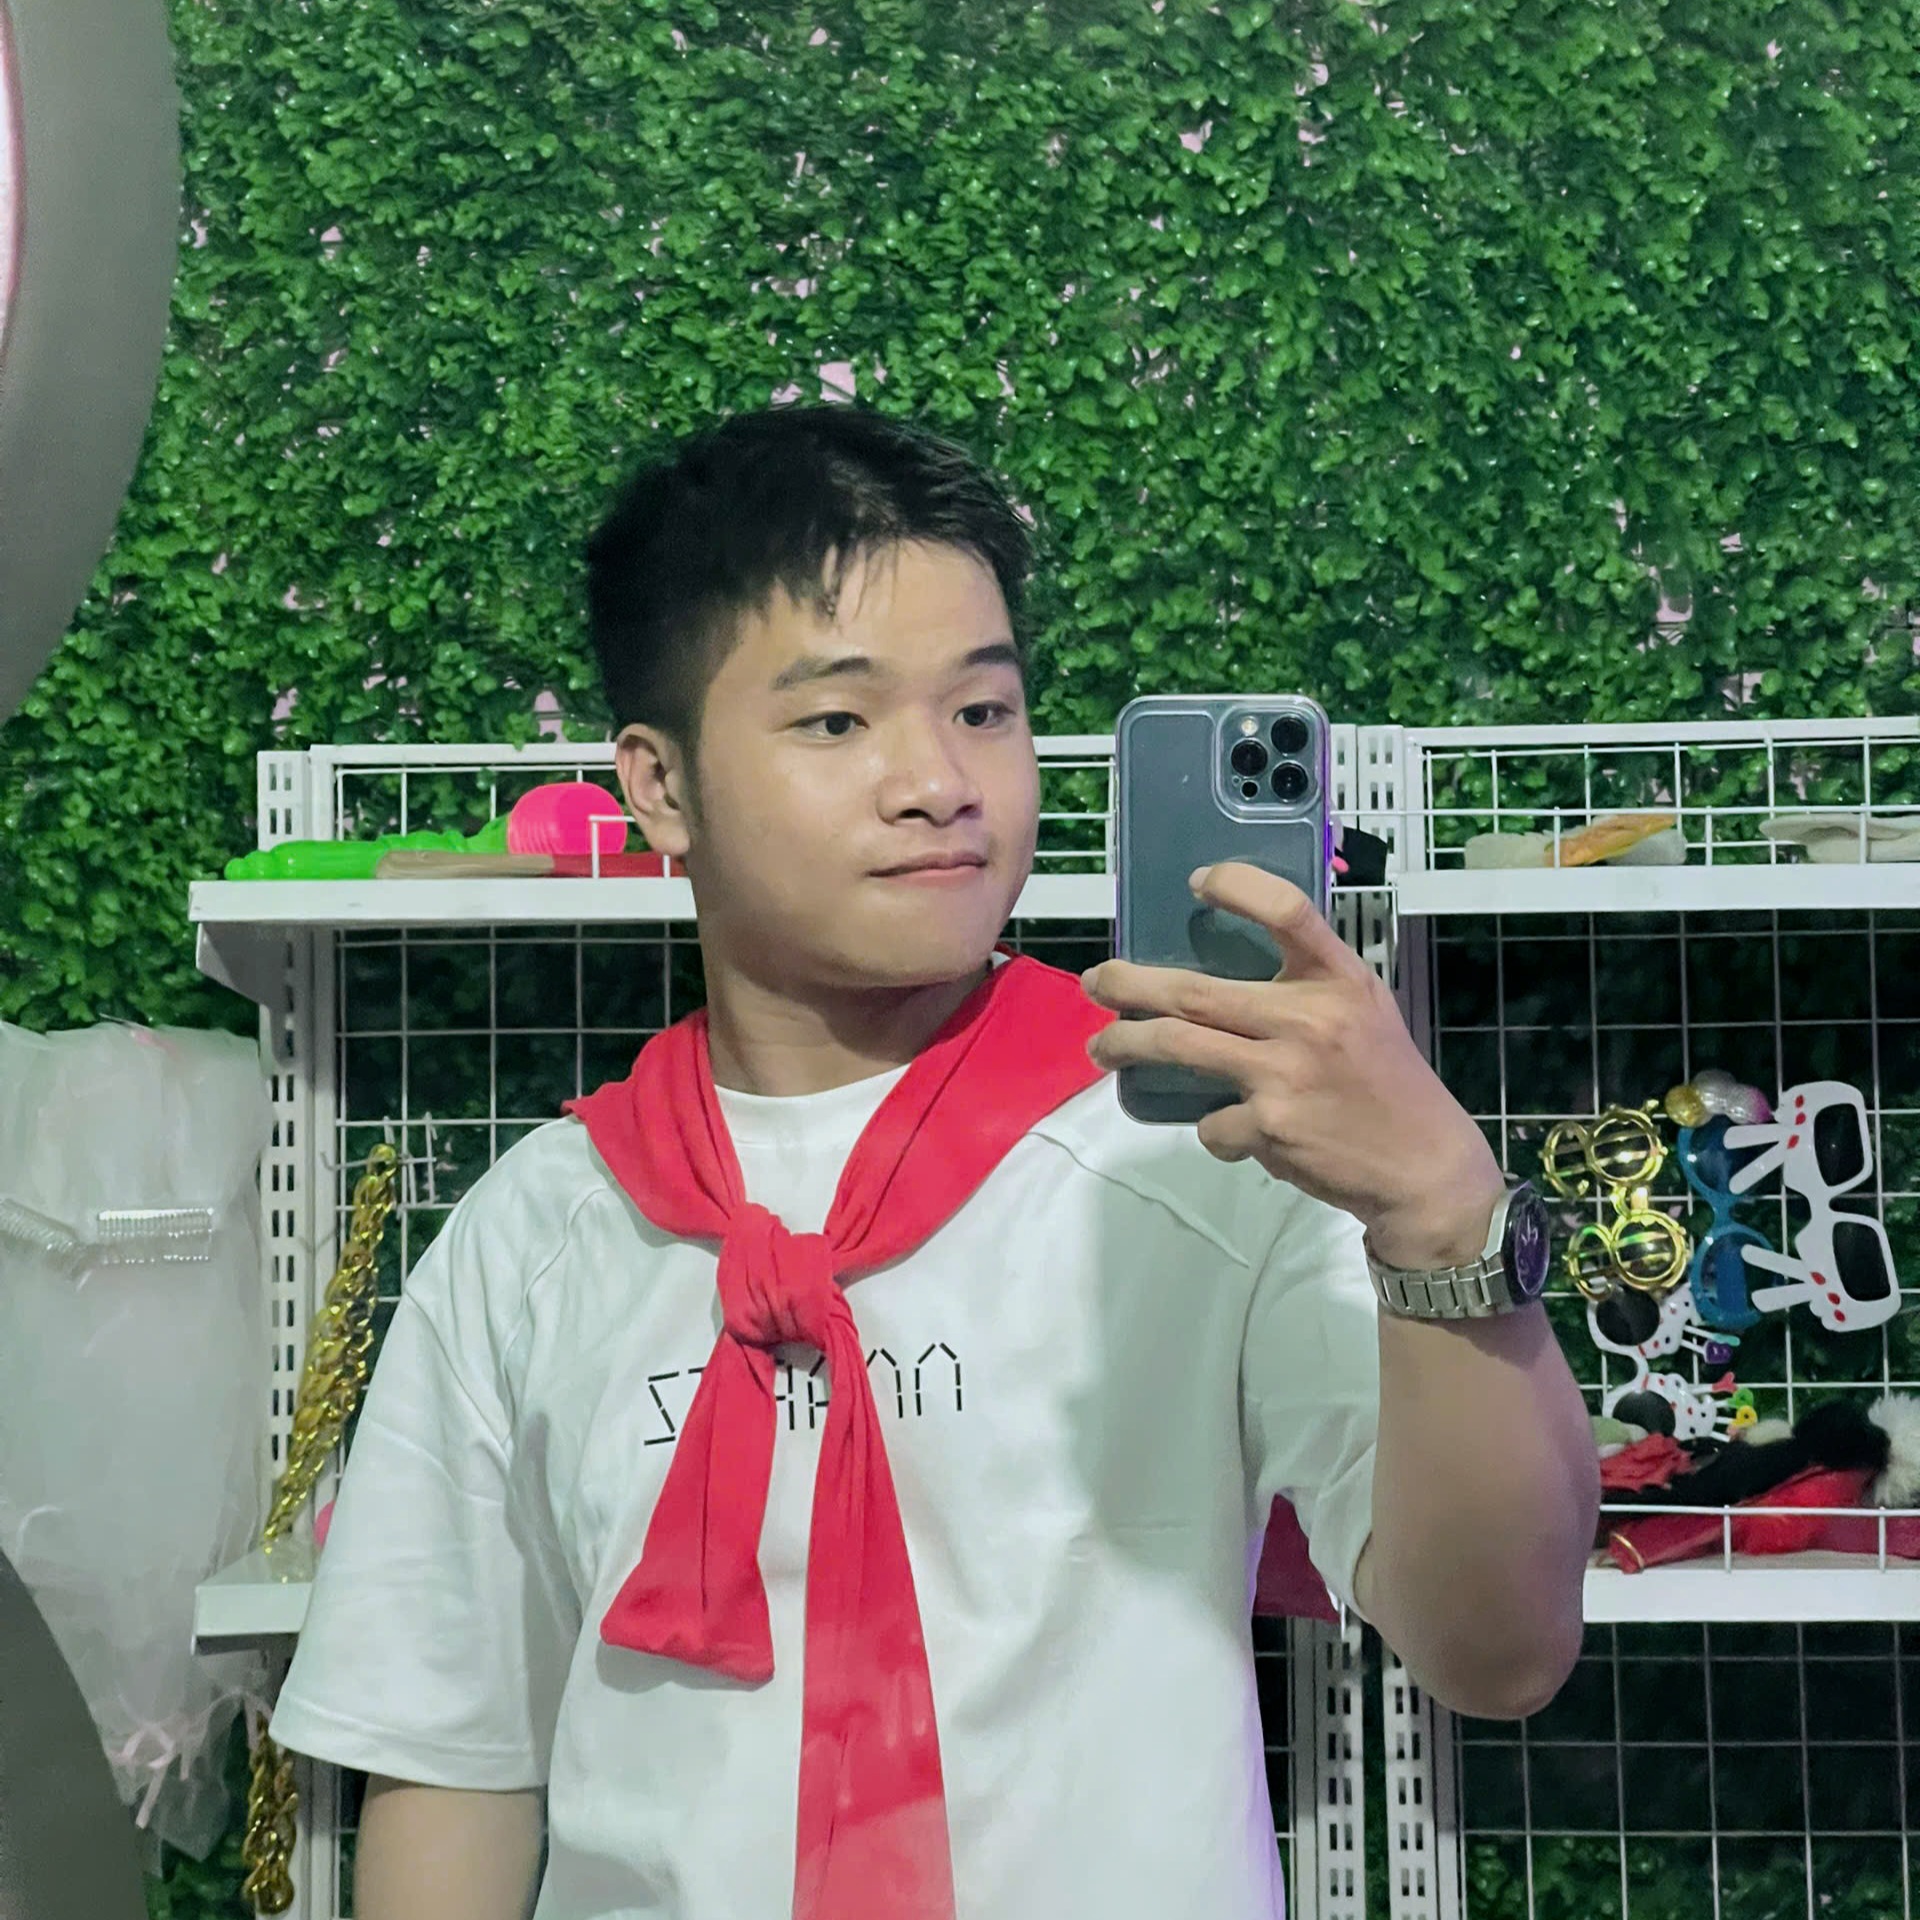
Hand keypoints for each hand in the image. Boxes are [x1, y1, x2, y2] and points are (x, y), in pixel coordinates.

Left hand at [1079, 862, 1504, 1268]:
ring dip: (1127, 1045)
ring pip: (1180, 1047)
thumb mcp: (1363, 1012)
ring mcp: (1285, 1073)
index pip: (1288, 909)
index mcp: (1340, 980)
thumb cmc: (1386, 1083)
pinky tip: (1237, 1132)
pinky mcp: (1270, 1127)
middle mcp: (1310, 1019)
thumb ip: (1307, 987)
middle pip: (1195, 991)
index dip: (1238, 886)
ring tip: (1103, 1047)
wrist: (1423, 1170)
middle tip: (1096, 982)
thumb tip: (1220, 976)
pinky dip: (1213, 1127)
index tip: (1197, 882)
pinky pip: (1212, 1122)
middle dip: (1129, 984)